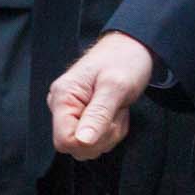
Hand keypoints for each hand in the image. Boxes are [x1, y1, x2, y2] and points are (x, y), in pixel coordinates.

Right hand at [48, 31, 153, 159]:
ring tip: (116, 107)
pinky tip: (115, 111)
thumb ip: (99, 114)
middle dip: (102, 137)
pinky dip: (111, 130)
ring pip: (88, 146)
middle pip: (75, 147)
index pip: (64, 140)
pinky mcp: (83, 117)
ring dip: (109, 133)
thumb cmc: (124, 60)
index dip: (89, 140)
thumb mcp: (116, 86)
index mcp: (63, 97)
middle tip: (115, 111)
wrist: (132, 48)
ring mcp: (72, 113)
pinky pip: (96, 140)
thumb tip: (82, 141)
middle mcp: (62, 106)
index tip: (108, 122)